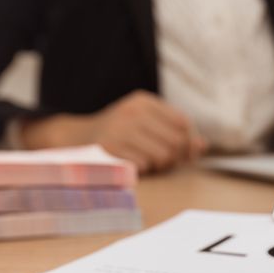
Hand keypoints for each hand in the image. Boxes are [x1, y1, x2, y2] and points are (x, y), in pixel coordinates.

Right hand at [20, 91, 206, 173]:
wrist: (72, 140)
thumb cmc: (116, 135)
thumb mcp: (144, 125)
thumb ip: (174, 133)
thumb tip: (202, 146)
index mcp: (143, 101)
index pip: (183, 123)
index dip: (186, 142)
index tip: (176, 152)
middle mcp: (133, 111)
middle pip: (176, 142)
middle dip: (173, 157)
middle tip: (159, 162)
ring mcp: (120, 129)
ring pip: (162, 156)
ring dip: (157, 166)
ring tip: (144, 162)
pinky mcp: (110, 148)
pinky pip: (143, 166)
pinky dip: (141, 171)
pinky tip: (129, 165)